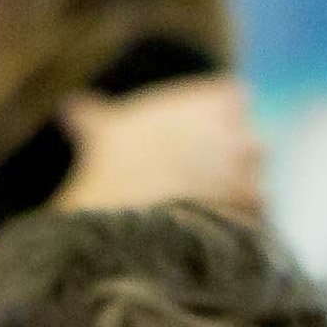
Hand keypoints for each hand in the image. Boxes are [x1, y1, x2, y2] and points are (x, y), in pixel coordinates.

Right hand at [54, 77, 267, 219]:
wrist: (129, 218)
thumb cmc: (115, 166)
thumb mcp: (101, 132)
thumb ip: (93, 115)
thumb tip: (69, 106)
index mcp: (215, 101)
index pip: (234, 96)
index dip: (220, 114)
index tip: (200, 132)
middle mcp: (242, 131)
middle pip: (249, 139)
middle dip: (231, 156)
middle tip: (198, 174)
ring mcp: (251, 171)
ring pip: (253, 177)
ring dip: (238, 188)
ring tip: (202, 206)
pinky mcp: (256, 209)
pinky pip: (257, 214)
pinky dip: (240, 222)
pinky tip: (212, 230)